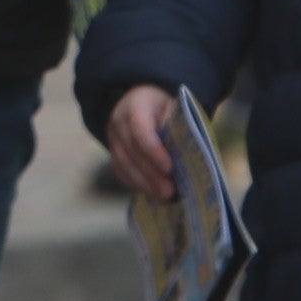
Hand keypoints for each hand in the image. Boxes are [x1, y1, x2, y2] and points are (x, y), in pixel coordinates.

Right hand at [105, 85, 183, 200]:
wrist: (139, 102)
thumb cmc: (164, 108)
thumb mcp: (174, 108)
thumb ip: (177, 127)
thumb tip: (188, 157)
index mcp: (136, 104)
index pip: (140, 129)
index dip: (153, 150)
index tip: (169, 168)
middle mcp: (119, 121)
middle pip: (132, 152)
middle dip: (151, 174)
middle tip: (169, 192)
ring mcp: (112, 138)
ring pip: (124, 165)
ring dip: (144, 184)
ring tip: (163, 198)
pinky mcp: (112, 153)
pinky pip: (120, 172)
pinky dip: (136, 185)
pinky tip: (152, 194)